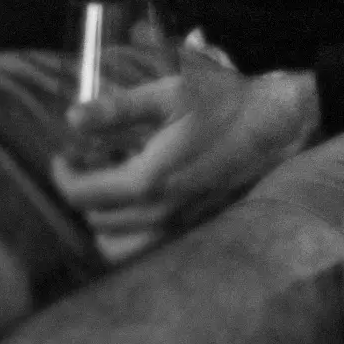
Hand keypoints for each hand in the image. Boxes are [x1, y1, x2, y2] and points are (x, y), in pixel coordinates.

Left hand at [49, 42, 319, 263]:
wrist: (281, 125)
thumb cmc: (225, 103)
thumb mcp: (169, 93)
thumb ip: (116, 109)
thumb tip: (71, 117)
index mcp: (148, 181)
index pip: (82, 195)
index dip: (62, 174)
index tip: (62, 154)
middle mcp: (161, 215)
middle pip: (96, 222)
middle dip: (84, 191)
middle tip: (89, 160)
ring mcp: (180, 228)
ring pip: (118, 248)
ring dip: (106, 220)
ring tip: (113, 184)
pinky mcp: (196, 230)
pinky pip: (146, 250)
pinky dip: (131, 234)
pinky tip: (143, 199)